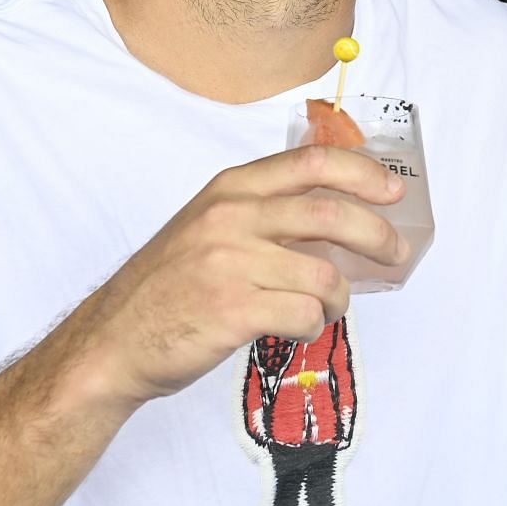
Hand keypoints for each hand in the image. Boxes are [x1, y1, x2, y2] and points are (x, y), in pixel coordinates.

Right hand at [59, 144, 407, 407]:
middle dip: (377, 235)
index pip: (311, 162)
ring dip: (340, 298)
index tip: (394, 190)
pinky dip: (313, 325)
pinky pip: (305, 315)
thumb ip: (264, 213)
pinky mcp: (232, 311)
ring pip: (325, 274)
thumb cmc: (167, 287)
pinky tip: (297, 329)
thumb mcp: (207, 226)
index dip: (363, 173)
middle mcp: (230, 217)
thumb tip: (342, 217)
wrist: (112, 342)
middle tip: (394, 253)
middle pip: (331, 214)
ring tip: (327, 309)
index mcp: (229, 189)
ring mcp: (230, 263)